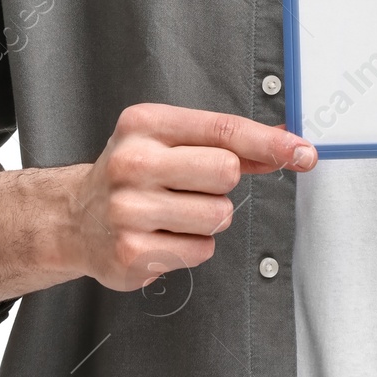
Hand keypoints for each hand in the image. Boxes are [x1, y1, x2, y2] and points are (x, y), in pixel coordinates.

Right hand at [70, 104, 316, 290]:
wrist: (75, 219)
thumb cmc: (133, 173)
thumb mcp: (170, 141)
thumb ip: (227, 143)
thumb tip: (283, 143)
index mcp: (145, 124)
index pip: (223, 129)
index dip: (269, 143)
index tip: (302, 152)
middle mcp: (133, 162)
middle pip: (225, 171)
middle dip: (224, 184)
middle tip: (195, 186)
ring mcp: (129, 210)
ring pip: (217, 216)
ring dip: (209, 218)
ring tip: (176, 212)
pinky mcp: (132, 253)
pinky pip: (199, 251)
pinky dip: (192, 246)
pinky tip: (163, 235)